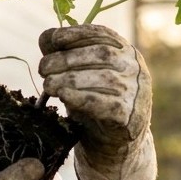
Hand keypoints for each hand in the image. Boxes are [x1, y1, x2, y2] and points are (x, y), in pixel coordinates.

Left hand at [39, 24, 156, 179]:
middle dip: (66, 58)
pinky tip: (63, 97)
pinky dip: (81, 97)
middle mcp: (135, 68)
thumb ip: (65, 56)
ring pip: (104, 77)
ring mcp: (137, 92)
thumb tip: (45, 37)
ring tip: (48, 84)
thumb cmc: (92, 105)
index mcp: (124, 51)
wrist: (112, 146)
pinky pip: (106, 103)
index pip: (102, 34)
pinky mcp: (131, 116)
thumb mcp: (78, 76)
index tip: (52, 40)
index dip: (76, 33)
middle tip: (43, 68)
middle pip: (101, 54)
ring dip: (70, 78)